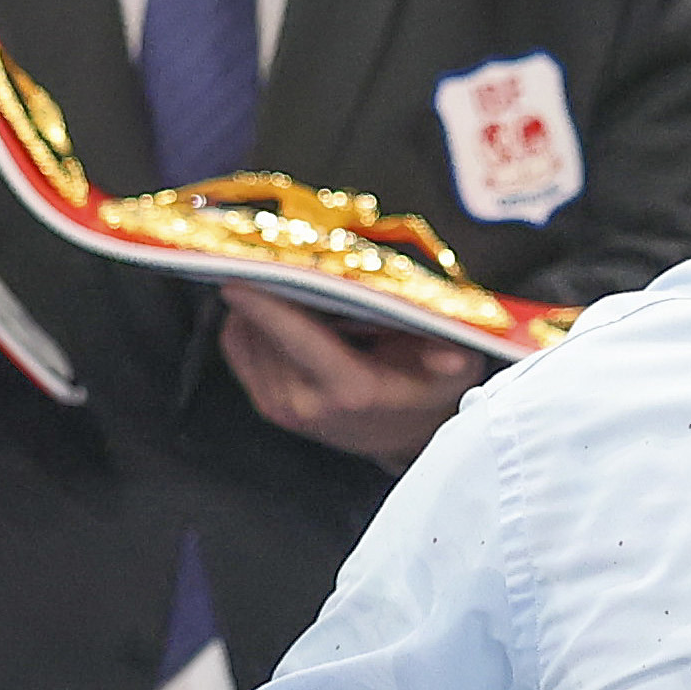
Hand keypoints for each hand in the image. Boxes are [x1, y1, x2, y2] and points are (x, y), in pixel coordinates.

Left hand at [223, 287, 486, 460]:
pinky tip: (273, 306)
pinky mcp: (268, 404)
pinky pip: (239, 346)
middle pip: (264, 331)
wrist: (405, 435)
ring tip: (290, 283)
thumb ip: (451, 357)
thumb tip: (448, 356)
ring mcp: (284, 407)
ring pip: (247, 335)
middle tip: (274, 254)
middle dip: (265, 289)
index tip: (236, 275)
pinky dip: (249, 320)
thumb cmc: (429, 390)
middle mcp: (309, 403)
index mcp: (352, 389)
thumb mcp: (455, 370)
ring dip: (260, 304)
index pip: (297, 338)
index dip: (264, 306)